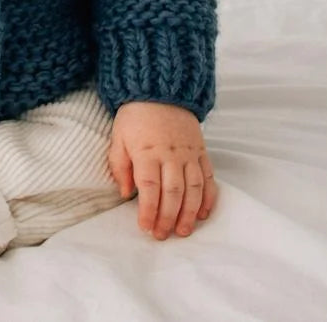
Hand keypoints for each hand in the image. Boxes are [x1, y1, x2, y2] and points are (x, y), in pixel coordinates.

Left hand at [108, 101, 217, 239]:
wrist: (160, 91)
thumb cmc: (134, 117)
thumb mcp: (118, 137)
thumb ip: (119, 165)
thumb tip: (125, 193)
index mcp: (146, 150)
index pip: (149, 186)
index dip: (148, 209)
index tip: (144, 226)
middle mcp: (170, 154)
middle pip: (172, 192)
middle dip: (168, 217)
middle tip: (162, 235)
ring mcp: (188, 153)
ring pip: (193, 188)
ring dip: (189, 213)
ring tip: (183, 231)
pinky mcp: (201, 152)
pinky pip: (209, 177)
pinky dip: (208, 197)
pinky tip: (203, 213)